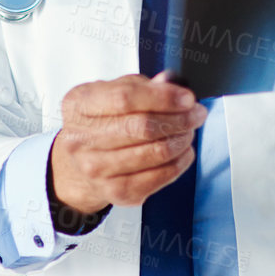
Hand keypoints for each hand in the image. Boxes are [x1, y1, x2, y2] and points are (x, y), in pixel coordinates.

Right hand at [50, 71, 206, 213]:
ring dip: (181, 140)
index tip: (187, 98)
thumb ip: (140, 86)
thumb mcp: (110, 92)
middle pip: (142, 127)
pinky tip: (183, 151)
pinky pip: (159, 177)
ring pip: (154, 153)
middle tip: (196, 114)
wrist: (78, 165)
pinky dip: (179, 163)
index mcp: (78, 105)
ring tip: (189, 130)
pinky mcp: (116, 192)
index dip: (162, 97)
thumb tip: (170, 83)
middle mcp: (81, 139)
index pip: (125, 98)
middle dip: (179, 119)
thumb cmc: (100, 122)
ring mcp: (96, 169)